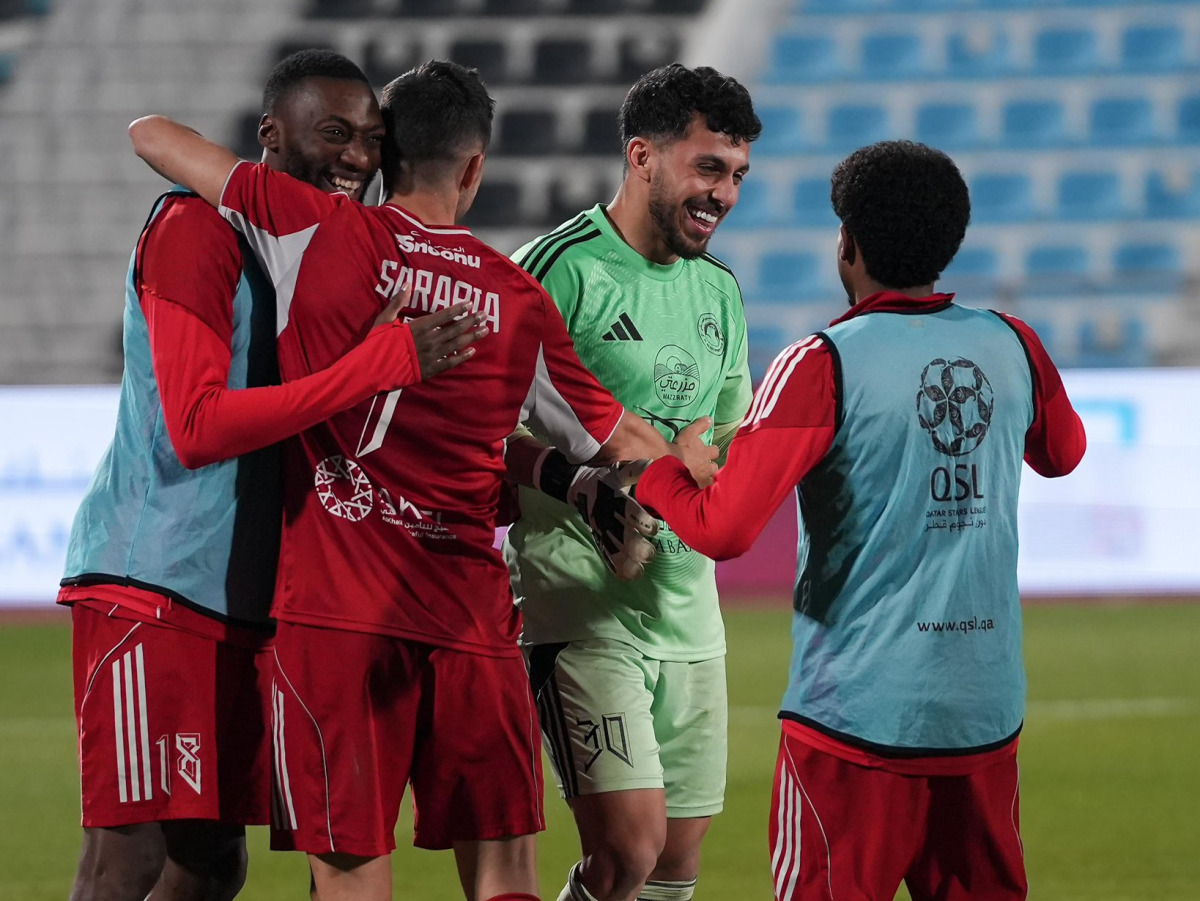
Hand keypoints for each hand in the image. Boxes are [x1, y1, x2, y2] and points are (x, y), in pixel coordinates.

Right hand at [374, 285, 488, 378]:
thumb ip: (398, 302)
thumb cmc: (377, 343)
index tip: (471, 304)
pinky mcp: (430, 369)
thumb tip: (407, 284)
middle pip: (455, 329)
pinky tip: (472, 351)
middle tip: (485, 315)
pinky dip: (462, 357)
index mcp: (418, 326)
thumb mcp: (384, 319)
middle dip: (472, 321)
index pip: (444, 315)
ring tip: (484, 330)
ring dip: (472, 337)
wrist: (373, 369)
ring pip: (457, 345)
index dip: (459, 309)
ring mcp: (431, 356)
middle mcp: (429, 340)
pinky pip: (450, 362)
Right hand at [566, 461, 659, 580]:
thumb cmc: (605, 479)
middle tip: (650, 553)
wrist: (579, 488)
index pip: (627, 511)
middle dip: (636, 547)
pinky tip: (628, 576)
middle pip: (620, 535)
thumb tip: (651, 464)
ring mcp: (601, 530)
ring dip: (626, 562)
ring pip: (613, 549)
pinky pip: (605, 555)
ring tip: (639, 571)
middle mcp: (607, 516)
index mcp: (613, 498)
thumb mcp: (618, 471)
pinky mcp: (598, 538)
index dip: (641, 521)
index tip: (654, 528)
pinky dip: (616, 566)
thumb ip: (635, 470)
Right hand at [671, 417, 717, 487]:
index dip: (712, 450)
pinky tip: (695, 488)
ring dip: (707, 479)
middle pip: (714, 468)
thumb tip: (710, 419)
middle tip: (705, 466)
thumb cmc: (679, 448)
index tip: (709, 450)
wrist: (669, 465)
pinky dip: (699, 489)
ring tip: (702, 479)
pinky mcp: (695, 488)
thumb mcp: (689, 432)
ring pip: (710, 481)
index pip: (715, 451)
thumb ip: (700, 425)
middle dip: (711, 467)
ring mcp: (701, 479)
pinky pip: (700, 490)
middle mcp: (707, 467)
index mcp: (706, 454)